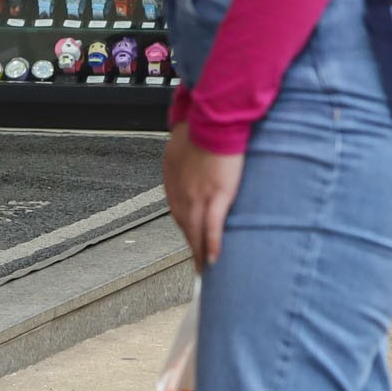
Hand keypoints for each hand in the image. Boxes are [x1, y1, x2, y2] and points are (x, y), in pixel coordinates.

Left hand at [163, 126, 243, 269]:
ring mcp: (199, 197)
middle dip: (192, 249)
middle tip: (198, 266)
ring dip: (200, 254)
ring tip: (206, 270)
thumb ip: (183, 165)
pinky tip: (214, 260)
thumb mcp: (181, 149)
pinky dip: (212, 246)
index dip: (187, 231)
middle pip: (186, 229)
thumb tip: (187, 171)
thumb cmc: (198, 129)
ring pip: (196, 234)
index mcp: (174, 184)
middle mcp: (182, 194)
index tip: (192, 242)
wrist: (212, 120)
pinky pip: (213, 228)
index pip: (179, 214)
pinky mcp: (217, 196)